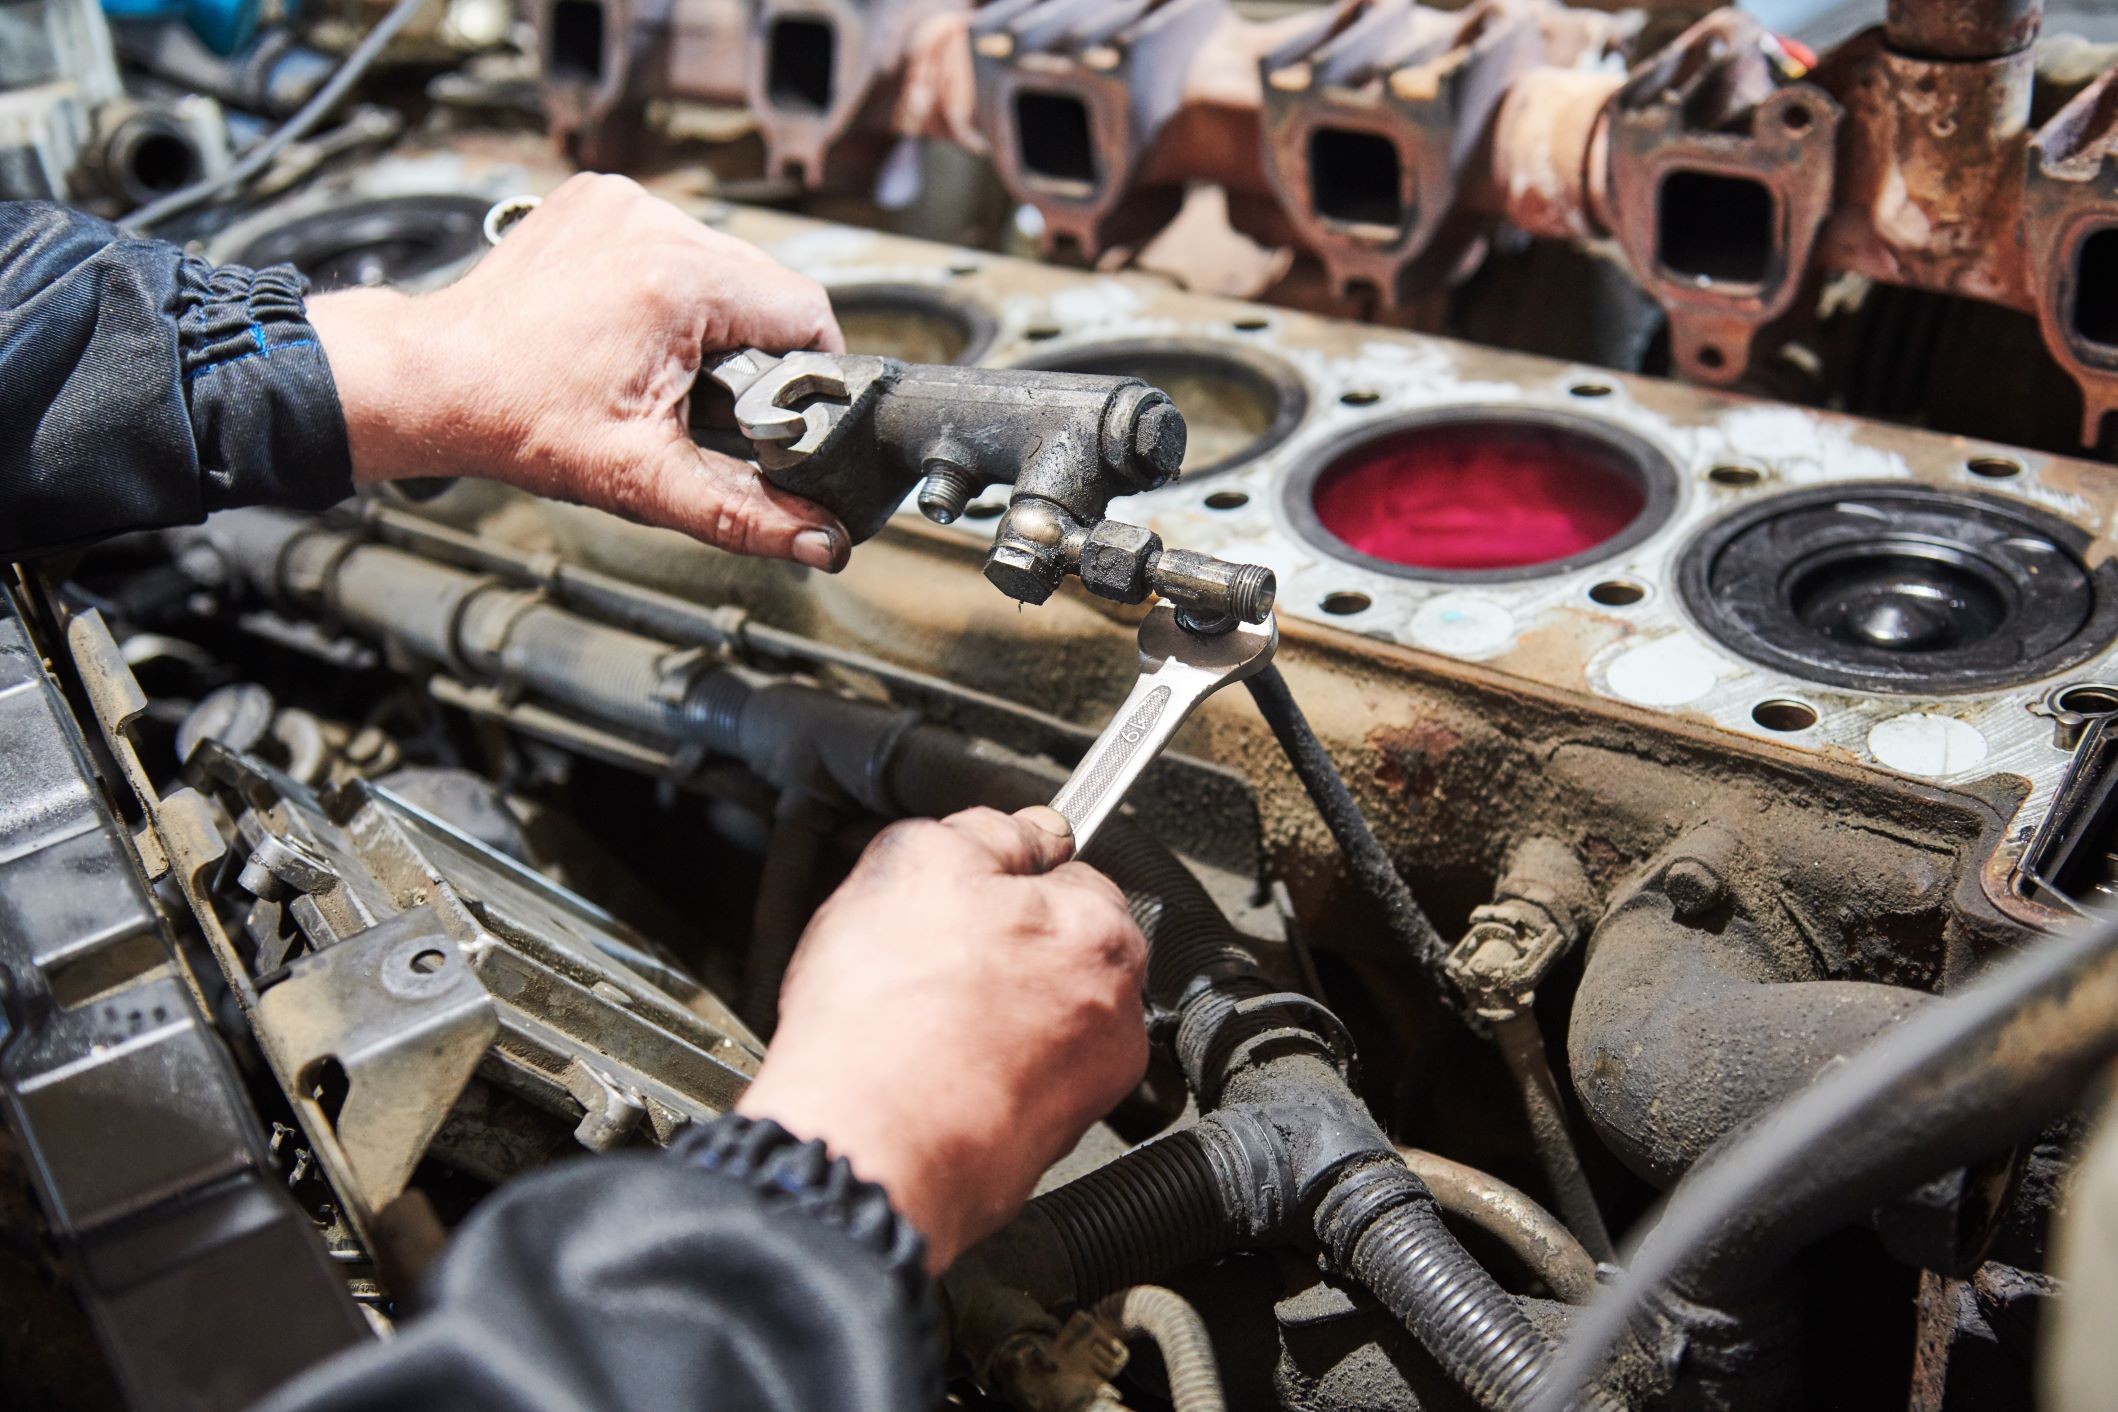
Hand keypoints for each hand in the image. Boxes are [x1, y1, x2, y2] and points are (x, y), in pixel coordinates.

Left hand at [308, 173, 849, 569]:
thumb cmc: (518, 422)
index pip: (805, 310)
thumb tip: (821, 540)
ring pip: (723, 259)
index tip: (779, 406)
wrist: (434, 381)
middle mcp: (653, 223)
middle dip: (756, 345)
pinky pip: (674, 238)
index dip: (809, 368)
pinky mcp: (599, 198)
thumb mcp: (644, 478)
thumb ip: (744, 513)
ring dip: (716, 311)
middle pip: (766, 282)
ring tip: (668, 362)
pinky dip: (671, 280)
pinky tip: (637, 322)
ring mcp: (622, 202)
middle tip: (710, 397)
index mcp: (677, 280)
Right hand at [736, 806, 1148, 1269]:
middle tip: (926, 960)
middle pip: (1059, 952)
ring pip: (1037, 1020)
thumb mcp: (917, 861)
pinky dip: (982, 1074)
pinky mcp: (1047, 1143)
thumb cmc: (885, 1019)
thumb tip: (1025, 830)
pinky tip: (928, 1072)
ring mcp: (1088, 1088)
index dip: (1006, 879)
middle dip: (1003, 948)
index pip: (1071, 874)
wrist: (865, 1151)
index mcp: (1101, 932)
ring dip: (992, 1014)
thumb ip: (986, 830)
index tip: (969, 897)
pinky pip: (1017, 1083)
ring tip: (920, 1022)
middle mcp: (1116, 1014)